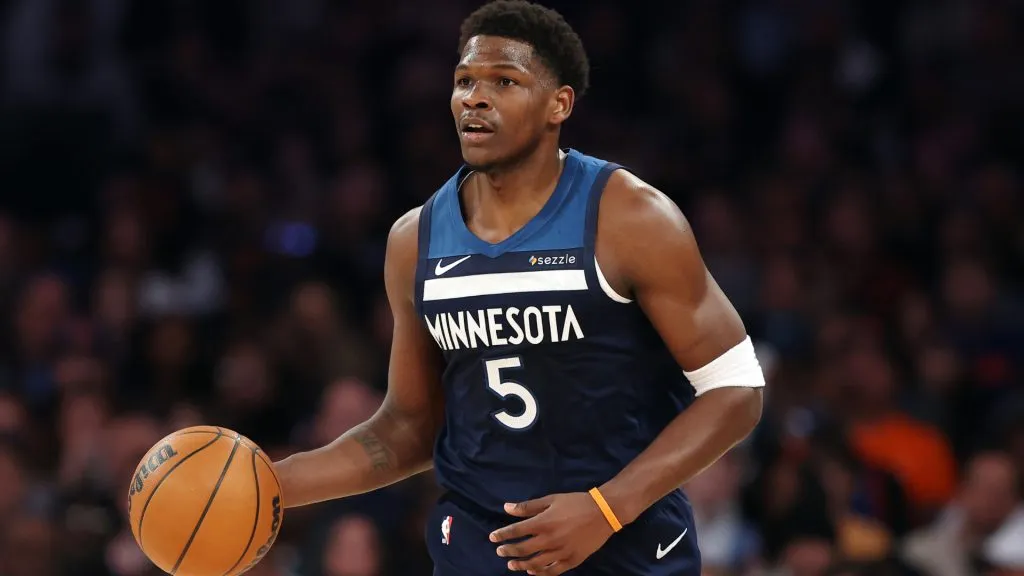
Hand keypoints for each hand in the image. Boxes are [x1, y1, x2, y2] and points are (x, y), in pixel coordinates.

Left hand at [489, 492, 614, 573]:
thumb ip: (528, 506)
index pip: (516, 532)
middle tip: (500, 552)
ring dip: (520, 565)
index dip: (502, 535)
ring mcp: (561, 552)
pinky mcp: (572, 560)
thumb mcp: (551, 499)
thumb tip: (506, 508)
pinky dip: (540, 573)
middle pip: (522, 550)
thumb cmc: (576, 502)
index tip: (492, 538)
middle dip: (508, 551)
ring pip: (535, 564)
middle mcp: (549, 540)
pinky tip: (532, 571)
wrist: (603, 512)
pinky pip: (553, 571)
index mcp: (543, 523)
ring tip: (511, 565)